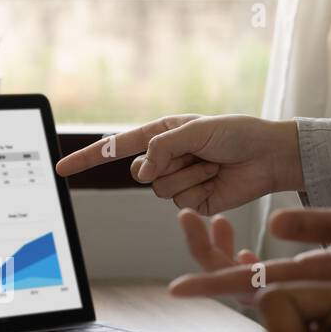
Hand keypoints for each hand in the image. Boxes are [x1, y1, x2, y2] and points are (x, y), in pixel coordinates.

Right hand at [55, 114, 302, 213]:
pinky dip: (200, 189)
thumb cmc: (237, 133)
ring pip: (160, 190)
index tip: (61, 169)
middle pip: (140, 172)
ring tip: (213, 164)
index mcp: (161, 134)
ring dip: (190, 175)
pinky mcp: (192, 201)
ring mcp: (177, 181)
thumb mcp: (196, 130)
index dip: (87, 159)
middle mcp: (165, 158)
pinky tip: (218, 177)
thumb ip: (162, 147)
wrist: (269, 156)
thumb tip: (141, 172)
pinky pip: (180, 202)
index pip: (115, 147)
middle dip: (166, 164)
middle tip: (196, 153)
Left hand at [169, 196, 330, 298]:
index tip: (176, 290)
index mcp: (315, 278)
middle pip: (241, 282)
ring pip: (252, 279)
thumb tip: (273, 224)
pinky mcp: (318, 281)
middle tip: (186, 218)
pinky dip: (249, 260)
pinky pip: (271, 279)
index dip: (210, 284)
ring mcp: (312, 288)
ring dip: (224, 252)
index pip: (251, 285)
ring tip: (206, 221)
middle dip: (207, 254)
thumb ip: (319, 224)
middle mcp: (309, 289)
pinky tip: (240, 243)